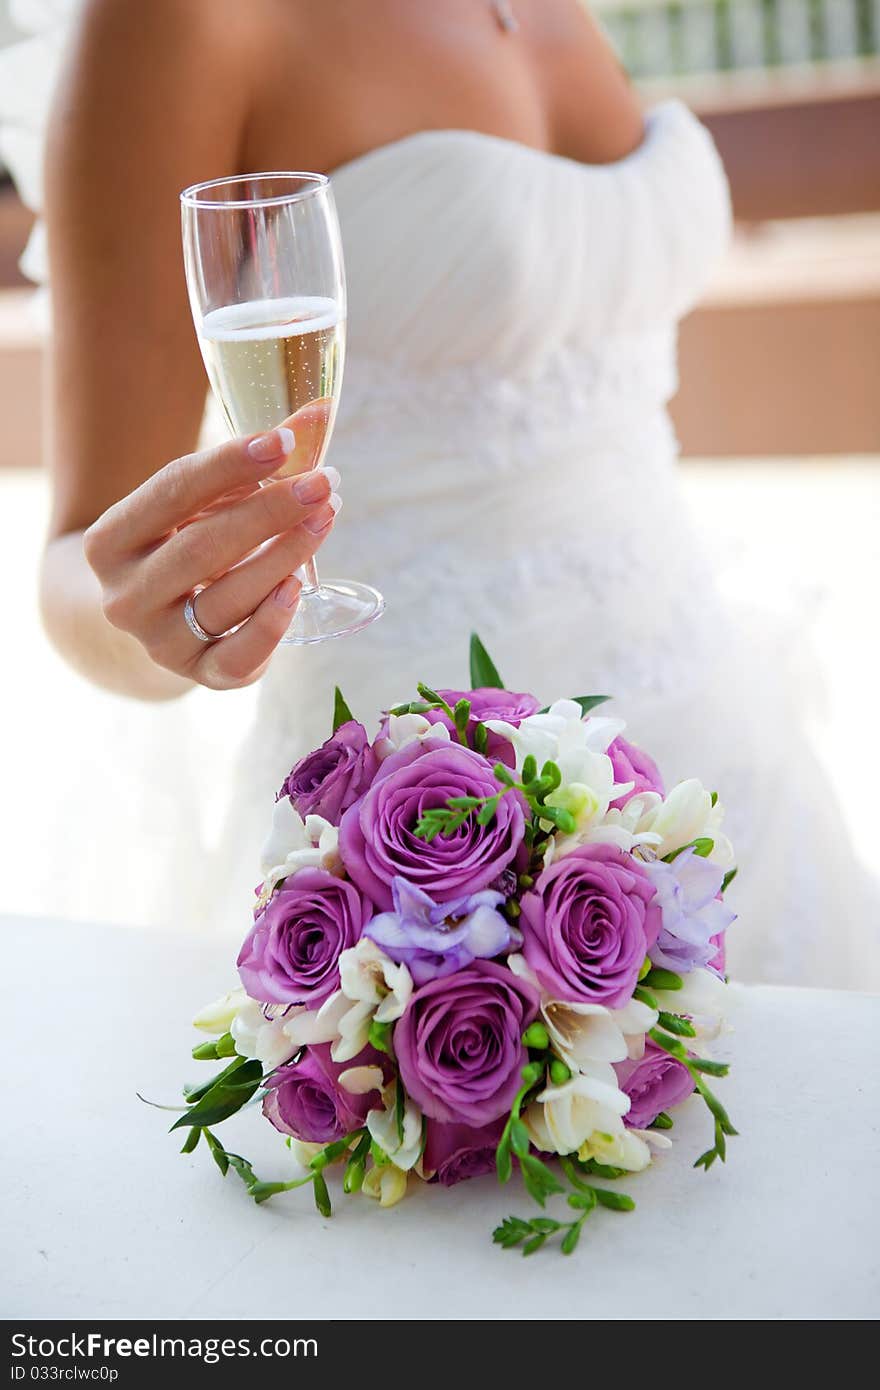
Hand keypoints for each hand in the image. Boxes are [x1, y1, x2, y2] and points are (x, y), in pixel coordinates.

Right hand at [83, 423, 339, 688]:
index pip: (172, 492)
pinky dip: (271, 622)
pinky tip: (299, 585)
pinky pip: (238, 657)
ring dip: (285, 555)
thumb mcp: (197, 506)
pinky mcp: (199, 674)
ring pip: (226, 598)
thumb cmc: (181, 543)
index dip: (229, 464)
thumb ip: (246, 467)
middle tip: (323, 482)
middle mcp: (124, 597)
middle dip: (270, 510)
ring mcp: (159, 642)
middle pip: (203, 547)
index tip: (283, 442)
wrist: (154, 620)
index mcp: (109, 541)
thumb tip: (315, 416)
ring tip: (325, 518)